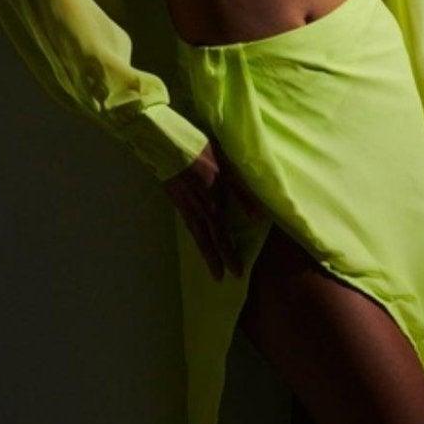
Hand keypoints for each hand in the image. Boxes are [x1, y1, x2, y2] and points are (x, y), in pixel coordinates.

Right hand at [162, 139, 266, 280]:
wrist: (166, 144)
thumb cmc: (201, 151)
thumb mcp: (227, 167)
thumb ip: (242, 192)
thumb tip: (258, 217)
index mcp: (214, 202)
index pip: (222, 236)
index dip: (229, 254)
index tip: (236, 272)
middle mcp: (201, 210)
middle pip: (211, 240)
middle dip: (219, 260)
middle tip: (223, 279)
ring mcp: (187, 207)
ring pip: (199, 236)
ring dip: (207, 255)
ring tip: (213, 271)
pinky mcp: (178, 202)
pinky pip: (190, 227)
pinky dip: (198, 239)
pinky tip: (201, 244)